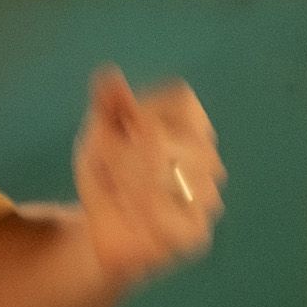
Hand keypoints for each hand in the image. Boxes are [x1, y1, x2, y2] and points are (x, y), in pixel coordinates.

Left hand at [74, 69, 224, 283]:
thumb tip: (108, 74)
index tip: (122, 129)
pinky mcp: (196, 232)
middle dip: (127, 152)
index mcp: (191, 127)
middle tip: (108, 168)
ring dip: (129, 183)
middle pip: (168, 138)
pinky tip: (126, 213)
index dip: (146, 111)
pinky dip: (139, 214)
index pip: (183, 102)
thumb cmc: (107, 176)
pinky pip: (169, 217)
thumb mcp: (99, 136)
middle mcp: (207, 159)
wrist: (104, 232)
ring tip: (116, 191)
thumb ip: (106, 106)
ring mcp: (207, 196)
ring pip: (170, 177)